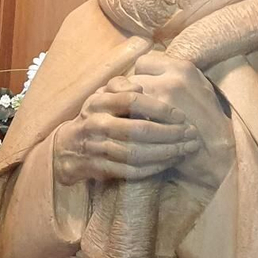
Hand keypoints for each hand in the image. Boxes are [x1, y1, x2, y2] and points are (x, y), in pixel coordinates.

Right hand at [52, 82, 200, 184]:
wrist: (66, 147)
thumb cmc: (95, 116)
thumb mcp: (102, 94)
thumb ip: (120, 86)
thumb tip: (140, 86)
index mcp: (99, 102)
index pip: (132, 102)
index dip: (159, 108)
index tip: (180, 115)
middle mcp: (96, 125)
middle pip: (137, 131)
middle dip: (169, 134)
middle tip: (191, 135)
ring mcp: (96, 148)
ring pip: (136, 154)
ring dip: (165, 153)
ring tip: (186, 149)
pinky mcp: (100, 168)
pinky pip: (130, 171)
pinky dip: (153, 168)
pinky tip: (170, 162)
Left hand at [128, 53, 234, 188]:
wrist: (215, 152)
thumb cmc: (207, 121)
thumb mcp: (198, 87)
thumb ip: (174, 76)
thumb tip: (145, 72)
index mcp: (183, 68)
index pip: (143, 62)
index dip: (140, 76)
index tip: (142, 90)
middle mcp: (170, 79)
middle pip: (130, 79)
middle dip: (128, 94)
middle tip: (132, 108)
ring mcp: (160, 101)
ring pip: (124, 98)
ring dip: (123, 109)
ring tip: (129, 120)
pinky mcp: (152, 121)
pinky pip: (126, 117)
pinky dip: (125, 123)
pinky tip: (131, 132)